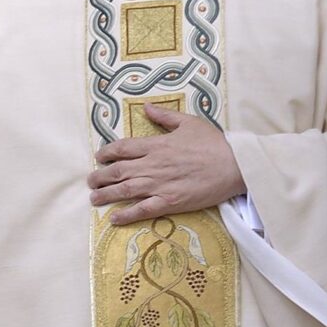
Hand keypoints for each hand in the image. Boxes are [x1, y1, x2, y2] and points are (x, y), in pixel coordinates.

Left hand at [87, 104, 245, 224]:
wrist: (236, 165)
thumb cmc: (214, 143)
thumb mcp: (188, 122)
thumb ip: (164, 117)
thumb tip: (146, 107)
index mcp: (156, 145)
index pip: (122, 148)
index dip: (106, 153)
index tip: (98, 157)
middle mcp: (152, 165)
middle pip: (117, 171)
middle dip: (99, 176)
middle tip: (90, 181)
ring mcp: (159, 185)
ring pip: (124, 190)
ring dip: (106, 195)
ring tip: (94, 198)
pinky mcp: (170, 202)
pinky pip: (142, 210)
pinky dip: (126, 215)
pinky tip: (114, 219)